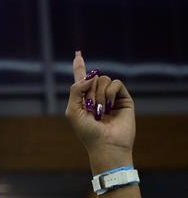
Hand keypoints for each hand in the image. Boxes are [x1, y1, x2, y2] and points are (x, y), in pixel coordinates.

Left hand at [65, 51, 135, 168]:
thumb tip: (90, 76)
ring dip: (100, 94)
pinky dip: (111, 93)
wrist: (107, 143)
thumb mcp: (73, 111)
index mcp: (83, 99)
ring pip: (103, 79)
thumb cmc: (87, 131)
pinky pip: (116, 83)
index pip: (81, 79)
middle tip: (92, 109)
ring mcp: (111, 96)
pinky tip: (110, 106)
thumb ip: (75, 90)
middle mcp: (97, 95)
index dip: (79, 66)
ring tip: (101, 111)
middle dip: (90, 91)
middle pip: (92, 78)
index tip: (78, 53)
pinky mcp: (123, 98)